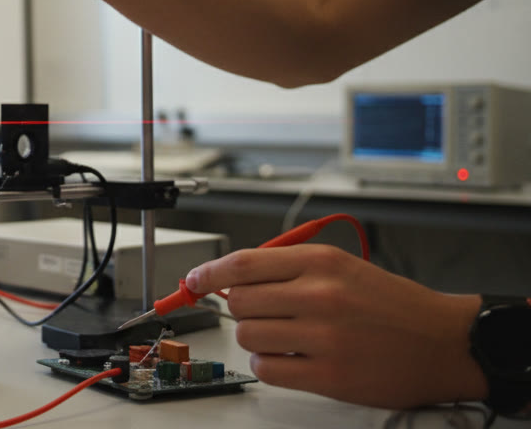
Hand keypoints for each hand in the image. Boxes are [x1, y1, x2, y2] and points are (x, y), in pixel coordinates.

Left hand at [185, 244, 485, 408]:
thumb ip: (289, 269)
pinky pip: (267, 369)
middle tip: (265, 314)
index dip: (208, 273)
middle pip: (240, 301)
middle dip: (243, 309)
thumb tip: (232, 279)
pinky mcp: (329, 376)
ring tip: (286, 338)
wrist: (445, 342)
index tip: (193, 281)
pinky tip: (291, 359)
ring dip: (257, 339)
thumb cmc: (393, 305)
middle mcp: (320, 295)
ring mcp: (324, 337)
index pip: (243, 264)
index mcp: (321, 262)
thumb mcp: (342, 267)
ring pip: (248, 335)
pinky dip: (270, 366)